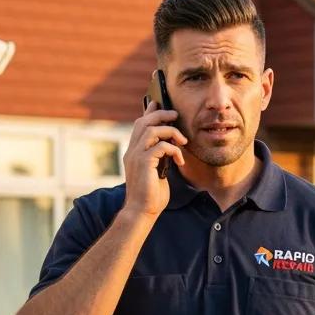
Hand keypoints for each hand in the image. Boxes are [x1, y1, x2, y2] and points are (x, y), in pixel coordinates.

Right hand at [122, 100, 187, 217]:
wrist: (142, 211)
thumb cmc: (152, 194)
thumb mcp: (158, 171)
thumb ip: (160, 157)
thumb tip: (171, 146)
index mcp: (134, 152)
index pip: (139, 125)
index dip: (149, 112)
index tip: (159, 104)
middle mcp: (132, 151)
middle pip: (143, 122)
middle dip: (161, 115)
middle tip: (176, 116)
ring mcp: (136, 156)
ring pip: (152, 130)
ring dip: (171, 132)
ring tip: (183, 141)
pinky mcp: (143, 163)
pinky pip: (161, 146)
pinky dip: (174, 150)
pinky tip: (180, 161)